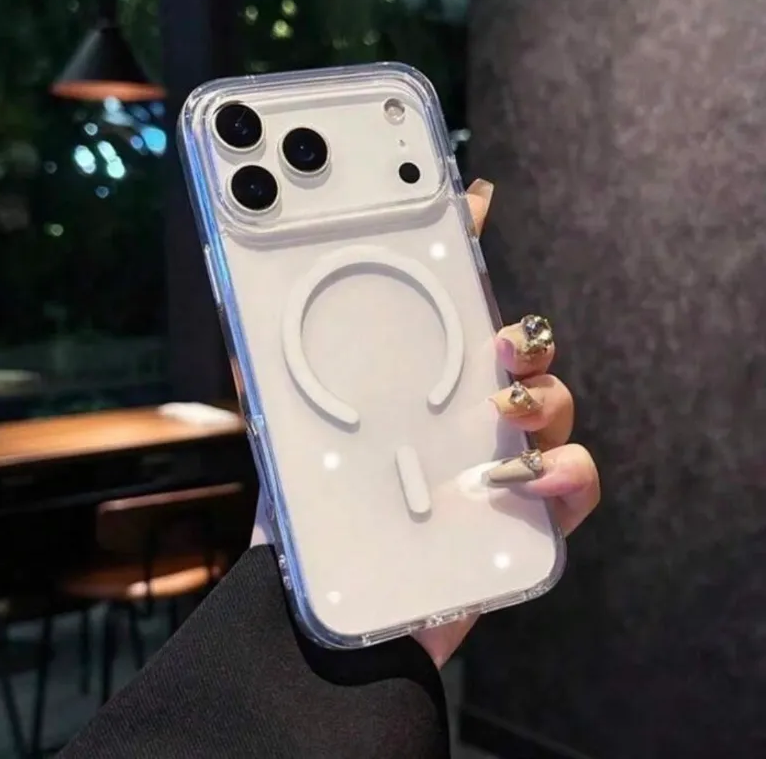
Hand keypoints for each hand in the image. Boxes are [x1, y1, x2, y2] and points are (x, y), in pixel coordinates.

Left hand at [250, 179, 600, 668]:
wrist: (323, 624)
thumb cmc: (305, 521)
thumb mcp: (281, 428)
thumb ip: (270, 364)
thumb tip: (250, 290)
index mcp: (415, 390)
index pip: (450, 311)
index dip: (466, 252)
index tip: (470, 199)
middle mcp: (463, 420)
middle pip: (521, 354)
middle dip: (524, 330)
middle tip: (503, 333)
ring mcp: (498, 467)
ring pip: (554, 406)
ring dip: (544, 395)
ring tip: (505, 403)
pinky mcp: (523, 521)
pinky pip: (574, 484)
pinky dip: (564, 473)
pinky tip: (521, 477)